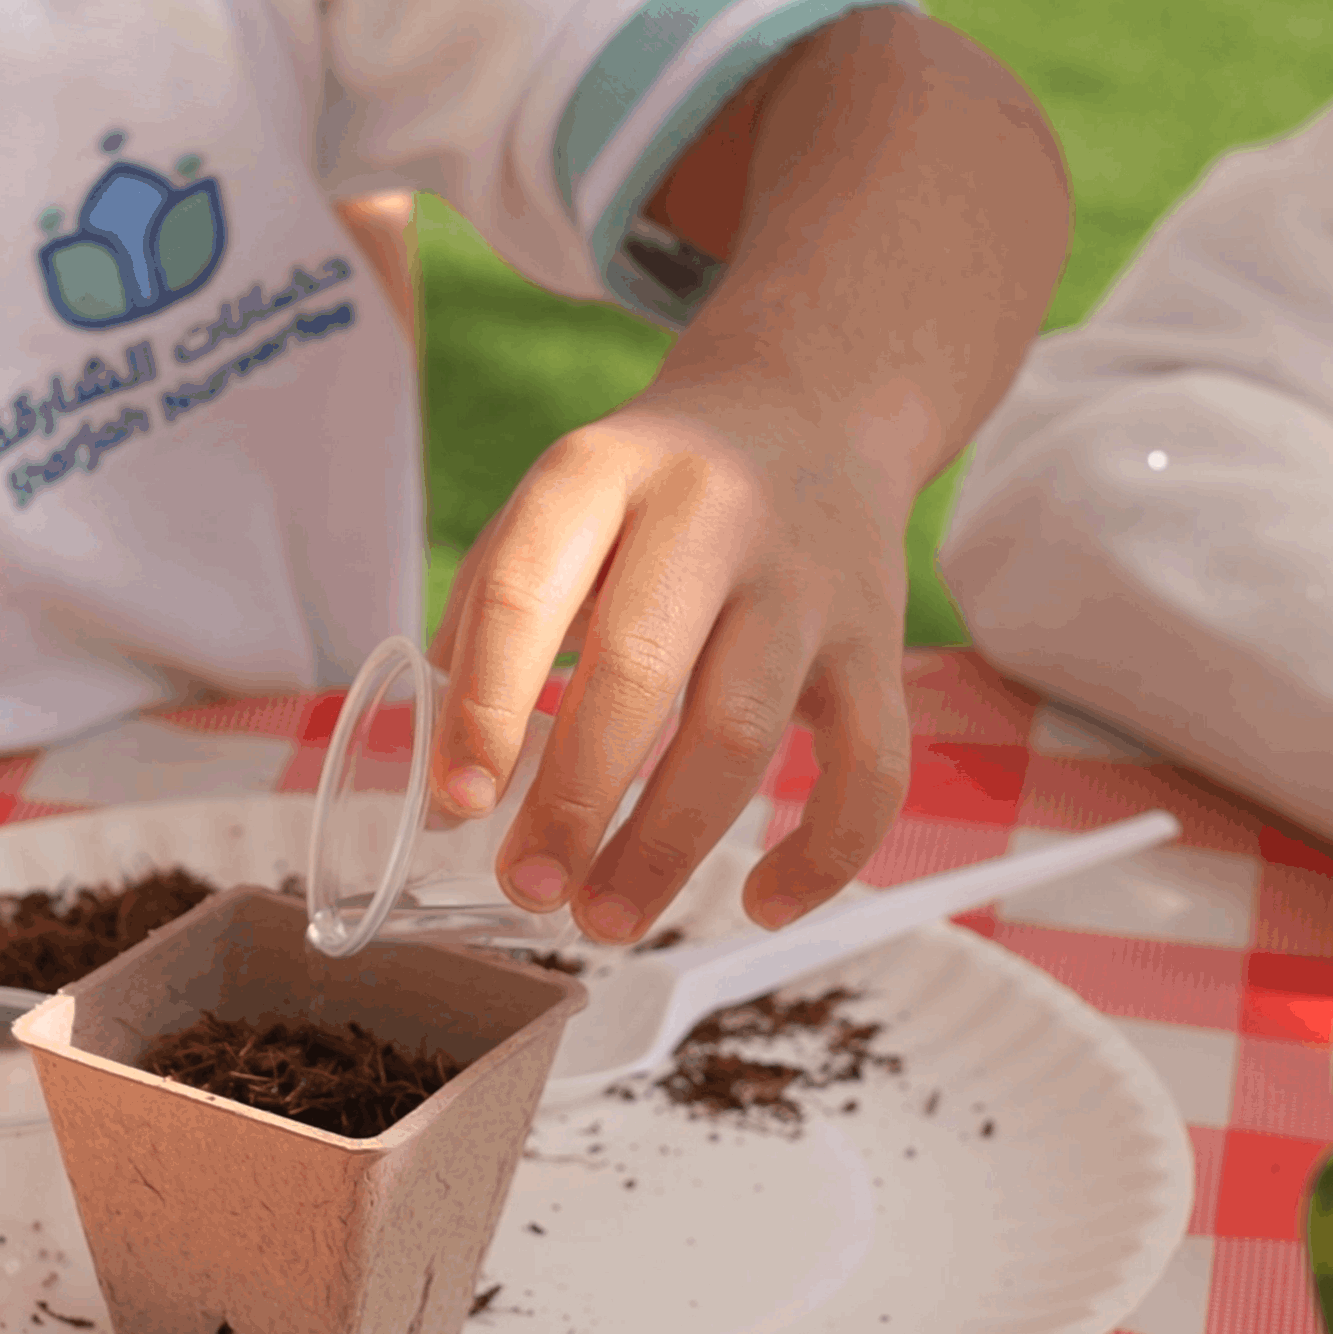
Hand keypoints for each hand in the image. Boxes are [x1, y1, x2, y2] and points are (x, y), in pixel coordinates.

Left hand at [428, 366, 916, 942]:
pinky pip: (870, 766)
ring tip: (604, 918)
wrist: (810, 415)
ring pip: (742, 731)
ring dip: (667, 846)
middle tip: (528, 887)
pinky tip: (760, 902)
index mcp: (603, 473)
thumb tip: (453, 791)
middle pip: (640, 671)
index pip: (530, 592)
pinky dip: (821, 853)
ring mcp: (806, 583)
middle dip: (575, 800)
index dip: (486, 708)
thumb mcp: (556, 512)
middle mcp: (712, 517)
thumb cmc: (649, 499)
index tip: (459, 804)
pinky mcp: (879, 643)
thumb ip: (491, 625)